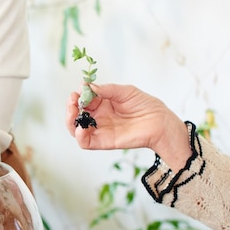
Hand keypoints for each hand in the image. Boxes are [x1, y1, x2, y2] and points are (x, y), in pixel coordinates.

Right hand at [65, 83, 190, 169]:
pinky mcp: (103, 142)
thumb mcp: (126, 91)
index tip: (78, 91)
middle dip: (70, 107)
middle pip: (76, 115)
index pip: (83, 100)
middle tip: (72, 101)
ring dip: (70, 121)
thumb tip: (88, 87)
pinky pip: (86, 142)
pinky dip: (79, 136)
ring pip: (76, 129)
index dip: (78, 96)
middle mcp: (98, 117)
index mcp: (102, 104)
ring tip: (73, 112)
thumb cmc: (146, 105)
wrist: (160, 122)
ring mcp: (100, 130)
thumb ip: (107, 90)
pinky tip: (81, 128)